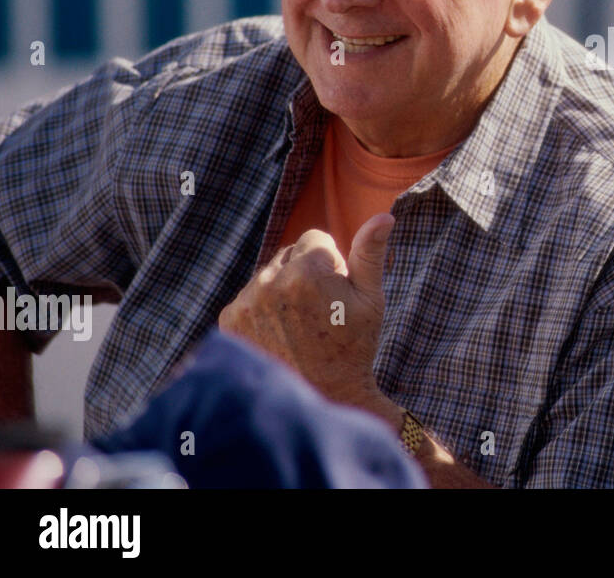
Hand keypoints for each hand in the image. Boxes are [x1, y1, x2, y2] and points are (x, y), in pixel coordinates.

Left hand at [218, 213, 395, 411]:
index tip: (336, 294)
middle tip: (321, 313)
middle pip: (289, 254)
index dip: (332, 263)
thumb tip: (383, 216)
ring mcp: (245, 303)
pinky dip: (262, 309)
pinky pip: (249, 297)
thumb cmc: (353, 347)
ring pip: (268, 275)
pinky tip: (279, 334)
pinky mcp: (229, 321)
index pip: (315, 237)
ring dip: (282, 290)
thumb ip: (370, 253)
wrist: (322, 398)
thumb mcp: (371, 300)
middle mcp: (269, 282)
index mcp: (307, 271)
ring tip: (300, 327)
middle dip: (305, 273)